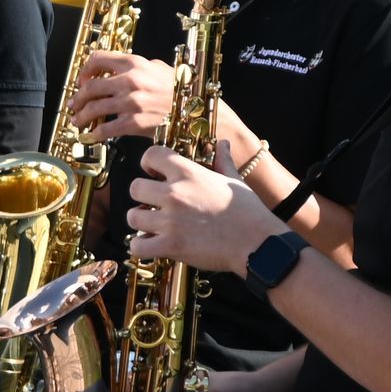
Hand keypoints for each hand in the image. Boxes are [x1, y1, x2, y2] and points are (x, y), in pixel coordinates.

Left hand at [69, 52, 175, 140]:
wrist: (197, 112)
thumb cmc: (182, 91)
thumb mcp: (162, 69)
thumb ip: (142, 66)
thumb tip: (126, 66)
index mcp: (135, 63)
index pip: (98, 59)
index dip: (85, 71)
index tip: (82, 80)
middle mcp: (130, 80)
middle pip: (90, 87)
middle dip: (78, 97)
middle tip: (74, 104)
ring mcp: (131, 102)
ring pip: (93, 108)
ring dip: (81, 116)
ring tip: (77, 121)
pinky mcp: (134, 123)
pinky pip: (105, 128)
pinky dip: (95, 133)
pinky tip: (91, 136)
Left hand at [124, 143, 279, 275]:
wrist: (257, 242)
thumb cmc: (248, 211)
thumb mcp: (234, 180)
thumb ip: (222, 161)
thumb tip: (223, 144)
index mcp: (189, 173)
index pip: (152, 155)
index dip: (148, 163)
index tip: (153, 174)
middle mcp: (175, 193)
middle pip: (135, 188)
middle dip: (142, 196)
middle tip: (153, 205)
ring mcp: (170, 221)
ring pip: (133, 217)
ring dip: (140, 222)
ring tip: (152, 226)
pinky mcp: (171, 245)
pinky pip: (137, 246)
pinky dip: (140, 247)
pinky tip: (152, 244)